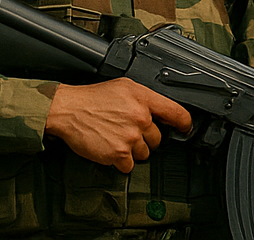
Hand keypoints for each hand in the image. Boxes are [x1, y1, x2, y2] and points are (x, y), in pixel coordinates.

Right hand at [44, 78, 192, 172]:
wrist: (69, 110)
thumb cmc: (94, 98)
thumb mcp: (125, 87)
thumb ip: (145, 98)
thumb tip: (160, 111)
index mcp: (144, 98)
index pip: (177, 113)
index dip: (184, 124)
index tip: (184, 129)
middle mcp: (140, 117)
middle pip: (157, 138)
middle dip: (145, 138)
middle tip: (128, 131)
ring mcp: (130, 137)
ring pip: (144, 153)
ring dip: (133, 151)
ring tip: (117, 139)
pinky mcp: (118, 154)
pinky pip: (129, 166)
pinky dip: (121, 162)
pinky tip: (111, 149)